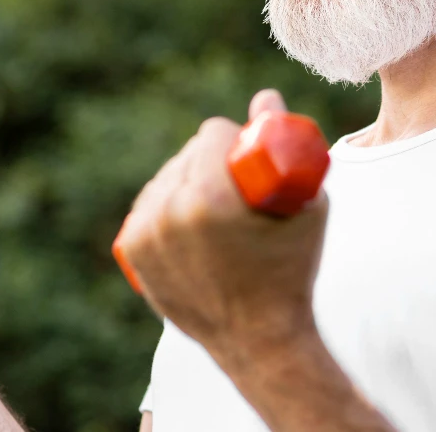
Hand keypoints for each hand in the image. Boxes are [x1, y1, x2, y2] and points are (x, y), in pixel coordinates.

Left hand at [114, 90, 328, 355]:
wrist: (258, 339)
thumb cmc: (291, 271)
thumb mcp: (303, 207)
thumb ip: (284, 147)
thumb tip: (266, 97)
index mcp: (208, 196)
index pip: (212, 132)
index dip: (233, 138)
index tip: (246, 157)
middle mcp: (169, 211)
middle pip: (187, 153)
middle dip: (210, 160)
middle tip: (234, 186)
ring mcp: (146, 233)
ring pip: (165, 178)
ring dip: (185, 181)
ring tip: (212, 208)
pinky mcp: (132, 251)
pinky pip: (148, 206)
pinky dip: (164, 206)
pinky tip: (183, 218)